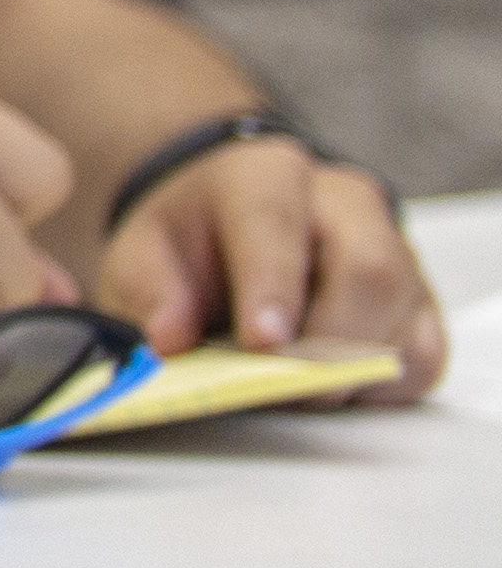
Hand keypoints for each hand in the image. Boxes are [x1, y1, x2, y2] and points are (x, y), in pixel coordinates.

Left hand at [103, 139, 450, 397]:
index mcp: (266, 176)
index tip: (261, 344)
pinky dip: (381, 386)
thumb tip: (170, 340)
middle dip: (326, 342)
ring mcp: (393, 251)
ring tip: (294, 391)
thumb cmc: (193, 239)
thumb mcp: (144, 252)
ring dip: (351, 370)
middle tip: (280, 386)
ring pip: (402, 315)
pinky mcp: (417, 302)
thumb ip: (150, 291)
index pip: (277, 223)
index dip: (272, 287)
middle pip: (367, 270)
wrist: (229, 223)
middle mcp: (344, 205)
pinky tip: (333, 389)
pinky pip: (422, 353)